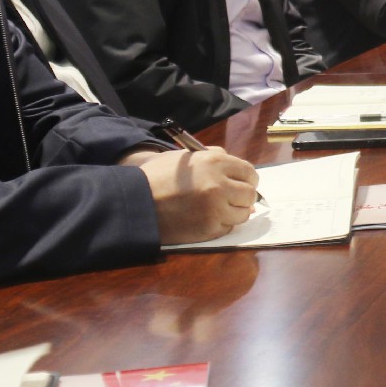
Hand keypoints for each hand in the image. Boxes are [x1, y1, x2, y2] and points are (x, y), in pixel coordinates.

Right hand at [135, 148, 258, 245]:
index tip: (241, 184)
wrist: (135, 201)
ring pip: (243, 213)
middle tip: (231, 198)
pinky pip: (228, 227)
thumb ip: (216, 159)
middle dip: (243, 196)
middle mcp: (219, 185)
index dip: (247, 179)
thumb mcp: (188, 157)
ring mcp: (216, 208)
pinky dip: (221, 224)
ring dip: (234, 212)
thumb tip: (243, 176)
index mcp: (215, 162)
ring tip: (217, 209)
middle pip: (250, 194)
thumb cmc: (160, 176)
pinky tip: (205, 218)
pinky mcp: (209, 228)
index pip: (249, 172)